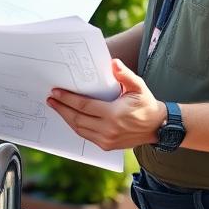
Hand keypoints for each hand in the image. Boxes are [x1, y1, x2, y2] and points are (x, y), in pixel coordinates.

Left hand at [47, 58, 164, 149]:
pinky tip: (70, 117)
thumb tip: (113, 63)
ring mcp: (106, 140)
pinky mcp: (106, 146)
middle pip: (77, 119)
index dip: (68, 99)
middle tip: (51, 99)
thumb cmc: (146, 104)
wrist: (157, 127)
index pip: (84, 106)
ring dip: (66, 118)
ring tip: (56, 107)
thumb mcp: (138, 86)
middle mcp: (108, 130)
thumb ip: (125, 74)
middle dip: (62, 108)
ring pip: (79, 129)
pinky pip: (85, 136)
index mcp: (114, 114)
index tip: (56, 92)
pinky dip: (76, 126)